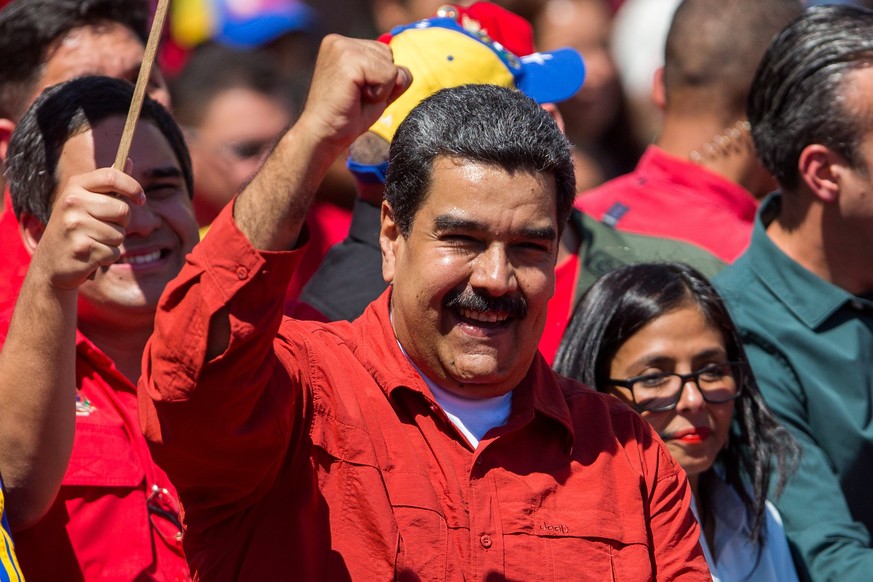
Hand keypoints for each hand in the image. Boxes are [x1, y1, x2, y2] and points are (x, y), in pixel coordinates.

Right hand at [29, 166, 145, 289]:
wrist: (50, 263)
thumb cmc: (75, 228)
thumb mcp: (85, 201)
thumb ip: (108, 185)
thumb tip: (129, 161)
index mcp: (75, 186)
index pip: (112, 176)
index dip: (133, 187)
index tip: (140, 199)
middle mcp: (72, 202)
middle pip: (123, 210)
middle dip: (122, 223)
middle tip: (103, 228)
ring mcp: (75, 226)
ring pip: (120, 234)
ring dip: (113, 242)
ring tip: (93, 241)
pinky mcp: (81, 249)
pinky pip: (114, 253)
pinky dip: (107, 257)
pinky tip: (90, 255)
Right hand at [297, 34, 411, 152]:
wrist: (324, 135)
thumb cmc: (347, 116)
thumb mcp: (376, 90)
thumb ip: (394, 76)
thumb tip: (402, 74)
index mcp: (341, 44)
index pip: (385, 52)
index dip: (380, 79)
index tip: (357, 93)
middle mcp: (339, 41)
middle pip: (390, 56)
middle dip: (381, 83)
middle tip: (356, 97)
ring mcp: (343, 48)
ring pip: (391, 67)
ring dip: (380, 90)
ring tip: (355, 98)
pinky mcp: (349, 60)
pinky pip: (388, 76)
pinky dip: (379, 94)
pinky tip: (356, 99)